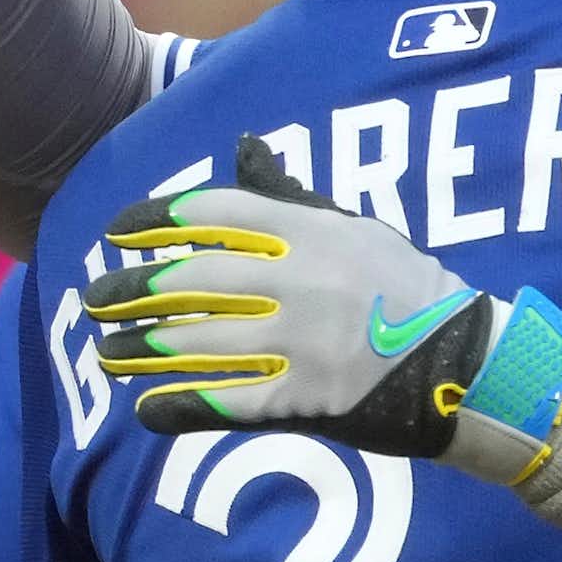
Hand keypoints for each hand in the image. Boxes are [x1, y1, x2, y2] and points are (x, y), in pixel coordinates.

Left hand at [85, 135, 513, 466]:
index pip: (210, 213)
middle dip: (132, 290)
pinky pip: (225, 401)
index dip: (154, 222)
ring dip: (140, 349)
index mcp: (307, 232)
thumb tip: (243, 149)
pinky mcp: (301, 399)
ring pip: (195, 342)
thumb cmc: (411, 290)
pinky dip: (179, 408)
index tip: (118, 232)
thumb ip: (292, 196)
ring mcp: (295, 343)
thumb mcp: (358, 228)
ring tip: (107, 352)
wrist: (466, 364)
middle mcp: (294, 282)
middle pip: (190, 279)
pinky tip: (147, 412)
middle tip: (95, 300)